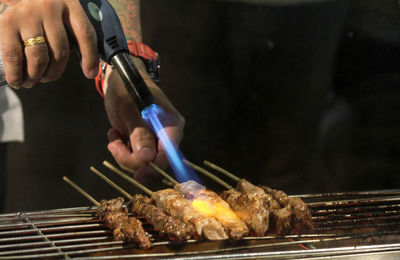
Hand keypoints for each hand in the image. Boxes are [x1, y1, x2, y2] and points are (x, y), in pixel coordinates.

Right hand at [0, 0, 98, 87]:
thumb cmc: (43, 10)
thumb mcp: (63, 13)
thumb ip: (74, 32)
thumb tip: (88, 68)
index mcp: (69, 3)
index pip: (85, 33)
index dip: (90, 57)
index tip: (90, 74)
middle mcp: (49, 7)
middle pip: (60, 50)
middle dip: (54, 72)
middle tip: (47, 78)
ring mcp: (27, 14)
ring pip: (39, 56)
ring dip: (36, 75)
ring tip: (33, 80)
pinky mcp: (7, 22)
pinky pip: (13, 55)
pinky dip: (16, 73)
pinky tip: (17, 80)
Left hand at [103, 59, 184, 179]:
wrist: (118, 80)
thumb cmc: (127, 87)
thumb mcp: (130, 109)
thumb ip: (139, 133)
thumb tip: (147, 158)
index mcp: (172, 125)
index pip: (169, 153)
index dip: (155, 166)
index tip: (138, 173)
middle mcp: (166, 135)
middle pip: (154, 162)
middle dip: (132, 159)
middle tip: (114, 146)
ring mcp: (154, 139)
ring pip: (141, 162)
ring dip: (123, 154)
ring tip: (113, 136)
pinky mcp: (142, 142)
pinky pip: (132, 157)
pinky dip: (120, 150)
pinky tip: (115, 135)